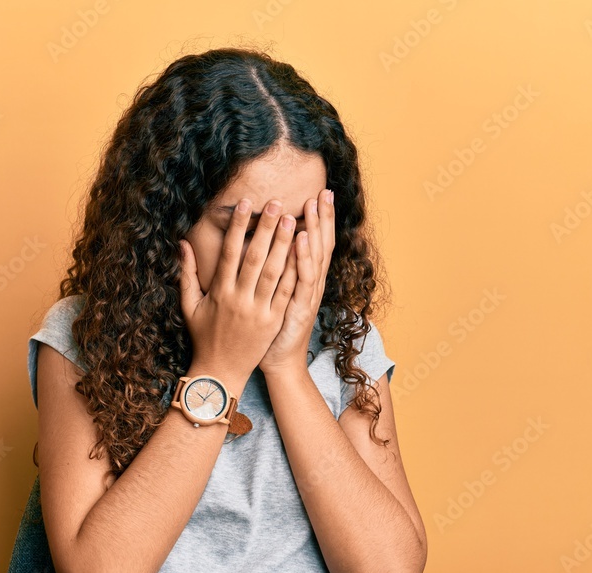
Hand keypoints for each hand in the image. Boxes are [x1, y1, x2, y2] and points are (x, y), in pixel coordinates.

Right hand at [178, 198, 298, 384]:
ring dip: (284, 245)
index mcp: (219, 292)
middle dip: (266, 228)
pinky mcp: (273, 322)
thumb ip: (187, 273)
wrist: (220, 371)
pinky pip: (286, 293)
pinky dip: (295, 272)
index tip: (246, 204)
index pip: (230, 252)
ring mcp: (258, 311)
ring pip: (273, 272)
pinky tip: (304, 253)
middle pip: (255, 257)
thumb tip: (183, 243)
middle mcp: (239, 299)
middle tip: (277, 203)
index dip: (238, 226)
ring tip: (293, 220)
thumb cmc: (204, 337)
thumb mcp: (189, 305)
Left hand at [258, 188, 334, 375]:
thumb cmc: (271, 329)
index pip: (316, 243)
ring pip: (315, 256)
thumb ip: (274, 269)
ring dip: (316, 229)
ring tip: (314, 204)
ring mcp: (308, 295)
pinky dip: (304, 257)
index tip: (318, 194)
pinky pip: (303, 279)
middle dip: (323, 217)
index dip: (320, 220)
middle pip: (321, 244)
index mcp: (305, 279)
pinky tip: (302, 237)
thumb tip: (267, 244)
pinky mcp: (300, 307)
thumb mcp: (274, 295)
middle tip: (324, 190)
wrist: (278, 362)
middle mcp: (311, 284)